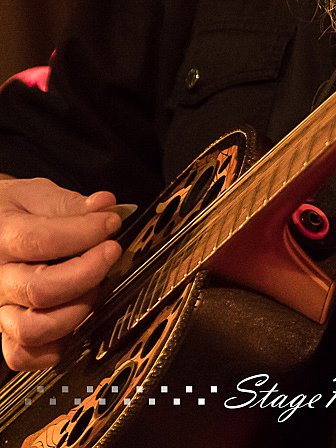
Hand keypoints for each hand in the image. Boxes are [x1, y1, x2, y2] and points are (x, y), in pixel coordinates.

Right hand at [0, 177, 122, 369]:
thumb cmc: (10, 211)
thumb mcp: (35, 194)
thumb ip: (69, 203)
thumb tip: (105, 205)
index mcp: (2, 237)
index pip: (43, 240)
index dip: (86, 233)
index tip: (111, 223)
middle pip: (41, 289)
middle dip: (88, 272)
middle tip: (111, 252)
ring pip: (32, 329)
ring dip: (76, 310)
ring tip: (96, 286)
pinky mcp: (4, 330)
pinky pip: (21, 355)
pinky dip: (53, 347)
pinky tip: (75, 321)